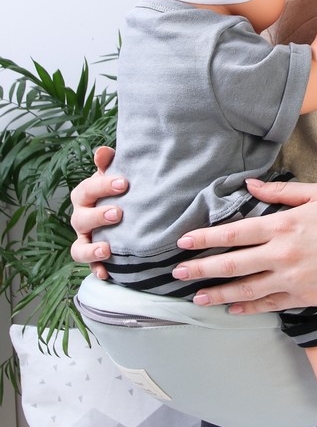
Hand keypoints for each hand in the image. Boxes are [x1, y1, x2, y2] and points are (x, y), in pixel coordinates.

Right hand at [69, 146, 127, 278]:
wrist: (127, 208)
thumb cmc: (121, 189)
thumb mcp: (117, 174)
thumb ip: (109, 164)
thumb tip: (102, 151)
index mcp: (86, 196)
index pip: (88, 189)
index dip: (103, 186)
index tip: (125, 183)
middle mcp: (81, 218)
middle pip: (80, 218)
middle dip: (97, 216)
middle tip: (118, 213)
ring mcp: (86, 238)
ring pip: (78, 247)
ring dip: (91, 250)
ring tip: (107, 249)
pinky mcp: (94, 256)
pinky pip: (90, 266)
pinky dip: (97, 269)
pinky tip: (107, 274)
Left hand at [173, 179, 316, 312]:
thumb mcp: (315, 194)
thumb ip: (279, 192)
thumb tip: (249, 184)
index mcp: (282, 225)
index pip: (234, 233)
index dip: (206, 238)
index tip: (184, 242)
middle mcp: (281, 253)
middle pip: (233, 263)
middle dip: (201, 268)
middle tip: (177, 273)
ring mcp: (291, 278)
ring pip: (246, 288)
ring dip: (218, 293)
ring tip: (197, 297)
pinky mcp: (301, 296)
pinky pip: (268, 304)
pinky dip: (248, 307)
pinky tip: (232, 308)